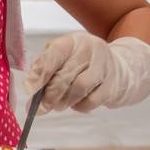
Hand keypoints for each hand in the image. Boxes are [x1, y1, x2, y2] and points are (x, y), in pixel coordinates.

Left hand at [24, 34, 149, 113]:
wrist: (121, 67)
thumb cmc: (82, 62)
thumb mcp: (64, 54)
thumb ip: (46, 64)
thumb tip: (31, 85)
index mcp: (73, 41)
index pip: (53, 55)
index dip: (39, 73)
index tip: (29, 89)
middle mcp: (89, 50)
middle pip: (64, 75)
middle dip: (48, 95)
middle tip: (38, 108)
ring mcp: (103, 67)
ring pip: (78, 89)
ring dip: (63, 101)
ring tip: (57, 105)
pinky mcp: (112, 85)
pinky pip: (91, 101)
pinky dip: (79, 106)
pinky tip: (75, 104)